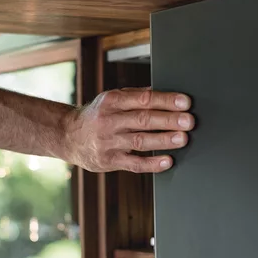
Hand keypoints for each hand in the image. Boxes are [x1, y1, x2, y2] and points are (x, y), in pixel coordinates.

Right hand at [62, 87, 194, 172]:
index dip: (165, 100)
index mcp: (111, 101)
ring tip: (183, 139)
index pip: (142, 99)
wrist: (68, 136)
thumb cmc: (97, 115)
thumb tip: (165, 92)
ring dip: (164, 140)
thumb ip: (136, 96)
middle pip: (143, 120)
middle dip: (169, 120)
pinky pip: (134, 164)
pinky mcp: (109, 161)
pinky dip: (152, 163)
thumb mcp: (111, 99)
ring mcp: (108, 142)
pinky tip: (167, 161)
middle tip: (189, 121)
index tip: (185, 102)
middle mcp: (108, 121)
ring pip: (140, 141)